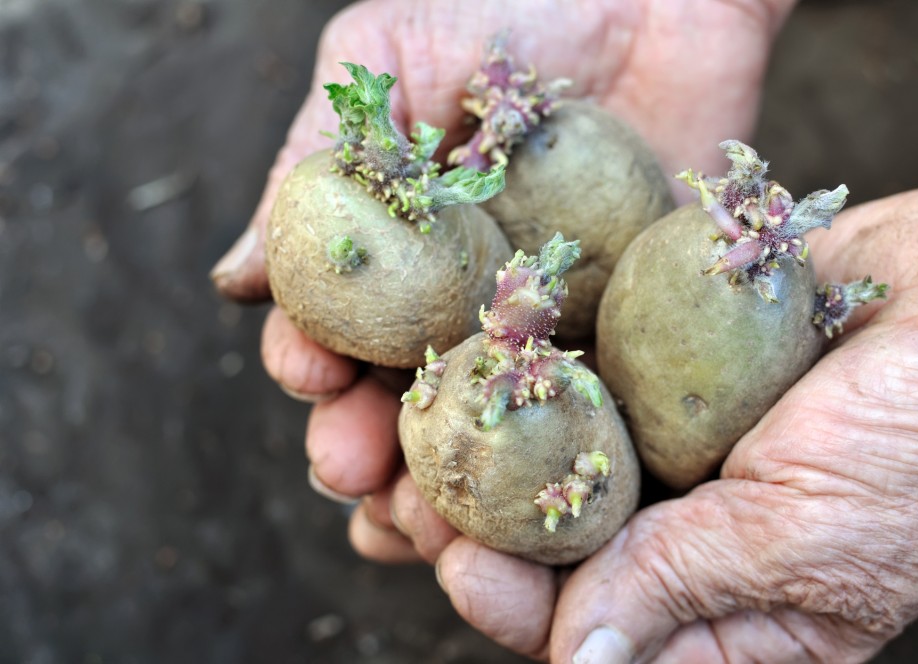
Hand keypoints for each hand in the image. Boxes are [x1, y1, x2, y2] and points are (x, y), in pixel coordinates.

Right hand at [210, 0, 795, 555]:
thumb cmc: (514, 4)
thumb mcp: (389, 58)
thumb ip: (319, 160)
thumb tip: (234, 279)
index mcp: (401, 256)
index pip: (341, 334)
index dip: (317, 366)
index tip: (312, 379)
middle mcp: (467, 308)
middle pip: (406, 407)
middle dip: (372, 451)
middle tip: (356, 474)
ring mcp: (550, 331)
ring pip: (490, 436)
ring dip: (453, 487)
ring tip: (433, 516)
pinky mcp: (632, 339)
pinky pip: (597, 419)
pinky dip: (565, 465)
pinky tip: (545, 500)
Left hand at [426, 173, 917, 661]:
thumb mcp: (812, 539)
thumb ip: (686, 590)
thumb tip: (573, 663)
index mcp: (737, 608)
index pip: (601, 632)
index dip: (521, 608)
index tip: (463, 566)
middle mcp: (695, 526)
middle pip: (559, 548)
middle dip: (482, 529)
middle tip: (410, 499)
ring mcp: (680, 435)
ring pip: (558, 457)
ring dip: (488, 449)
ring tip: (415, 430)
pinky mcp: (672, 353)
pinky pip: (587, 366)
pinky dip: (531, 366)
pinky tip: (474, 352)